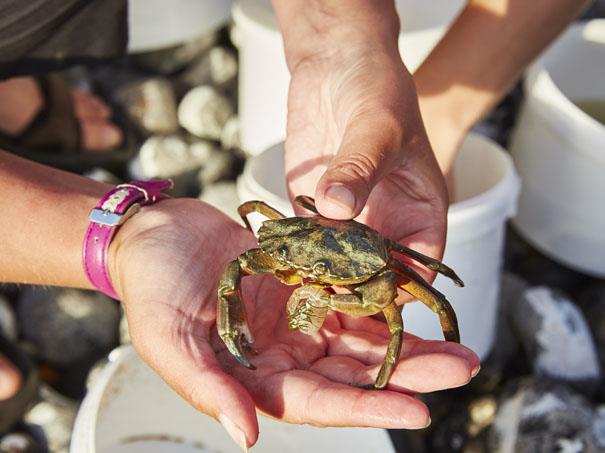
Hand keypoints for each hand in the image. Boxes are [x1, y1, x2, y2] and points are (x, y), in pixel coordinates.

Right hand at [110, 199, 478, 449]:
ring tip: (457, 341)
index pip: (319, 401)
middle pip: (355, 371)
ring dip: (408, 339)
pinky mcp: (305, 278)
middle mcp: (285, 351)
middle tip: (463, 367)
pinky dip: (380, 297)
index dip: (367, 408)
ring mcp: (298, 314)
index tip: (419, 409)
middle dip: (408, 372)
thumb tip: (247, 437)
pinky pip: (349, 290)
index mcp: (255, 376)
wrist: (153, 232)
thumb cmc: (151, 285)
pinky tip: (414, 297)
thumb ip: (207, 387)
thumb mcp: (168, 340)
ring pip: (362, 334)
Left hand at [285, 44, 449, 285]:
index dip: (405, 288)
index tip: (374, 298)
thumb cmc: (376, 88)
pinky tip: (282, 266)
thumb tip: (336, 208)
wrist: (335, 63)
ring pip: (340, 266)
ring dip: (324, 279)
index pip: (422, 265)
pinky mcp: (313, 209)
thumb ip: (360, 168)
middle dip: (358, 292)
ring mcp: (348, 219)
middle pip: (378, 275)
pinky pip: (308, 243)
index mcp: (420, 209)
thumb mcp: (377, 127)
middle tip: (330, 302)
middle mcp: (385, 222)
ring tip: (302, 293)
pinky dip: (297, 258)